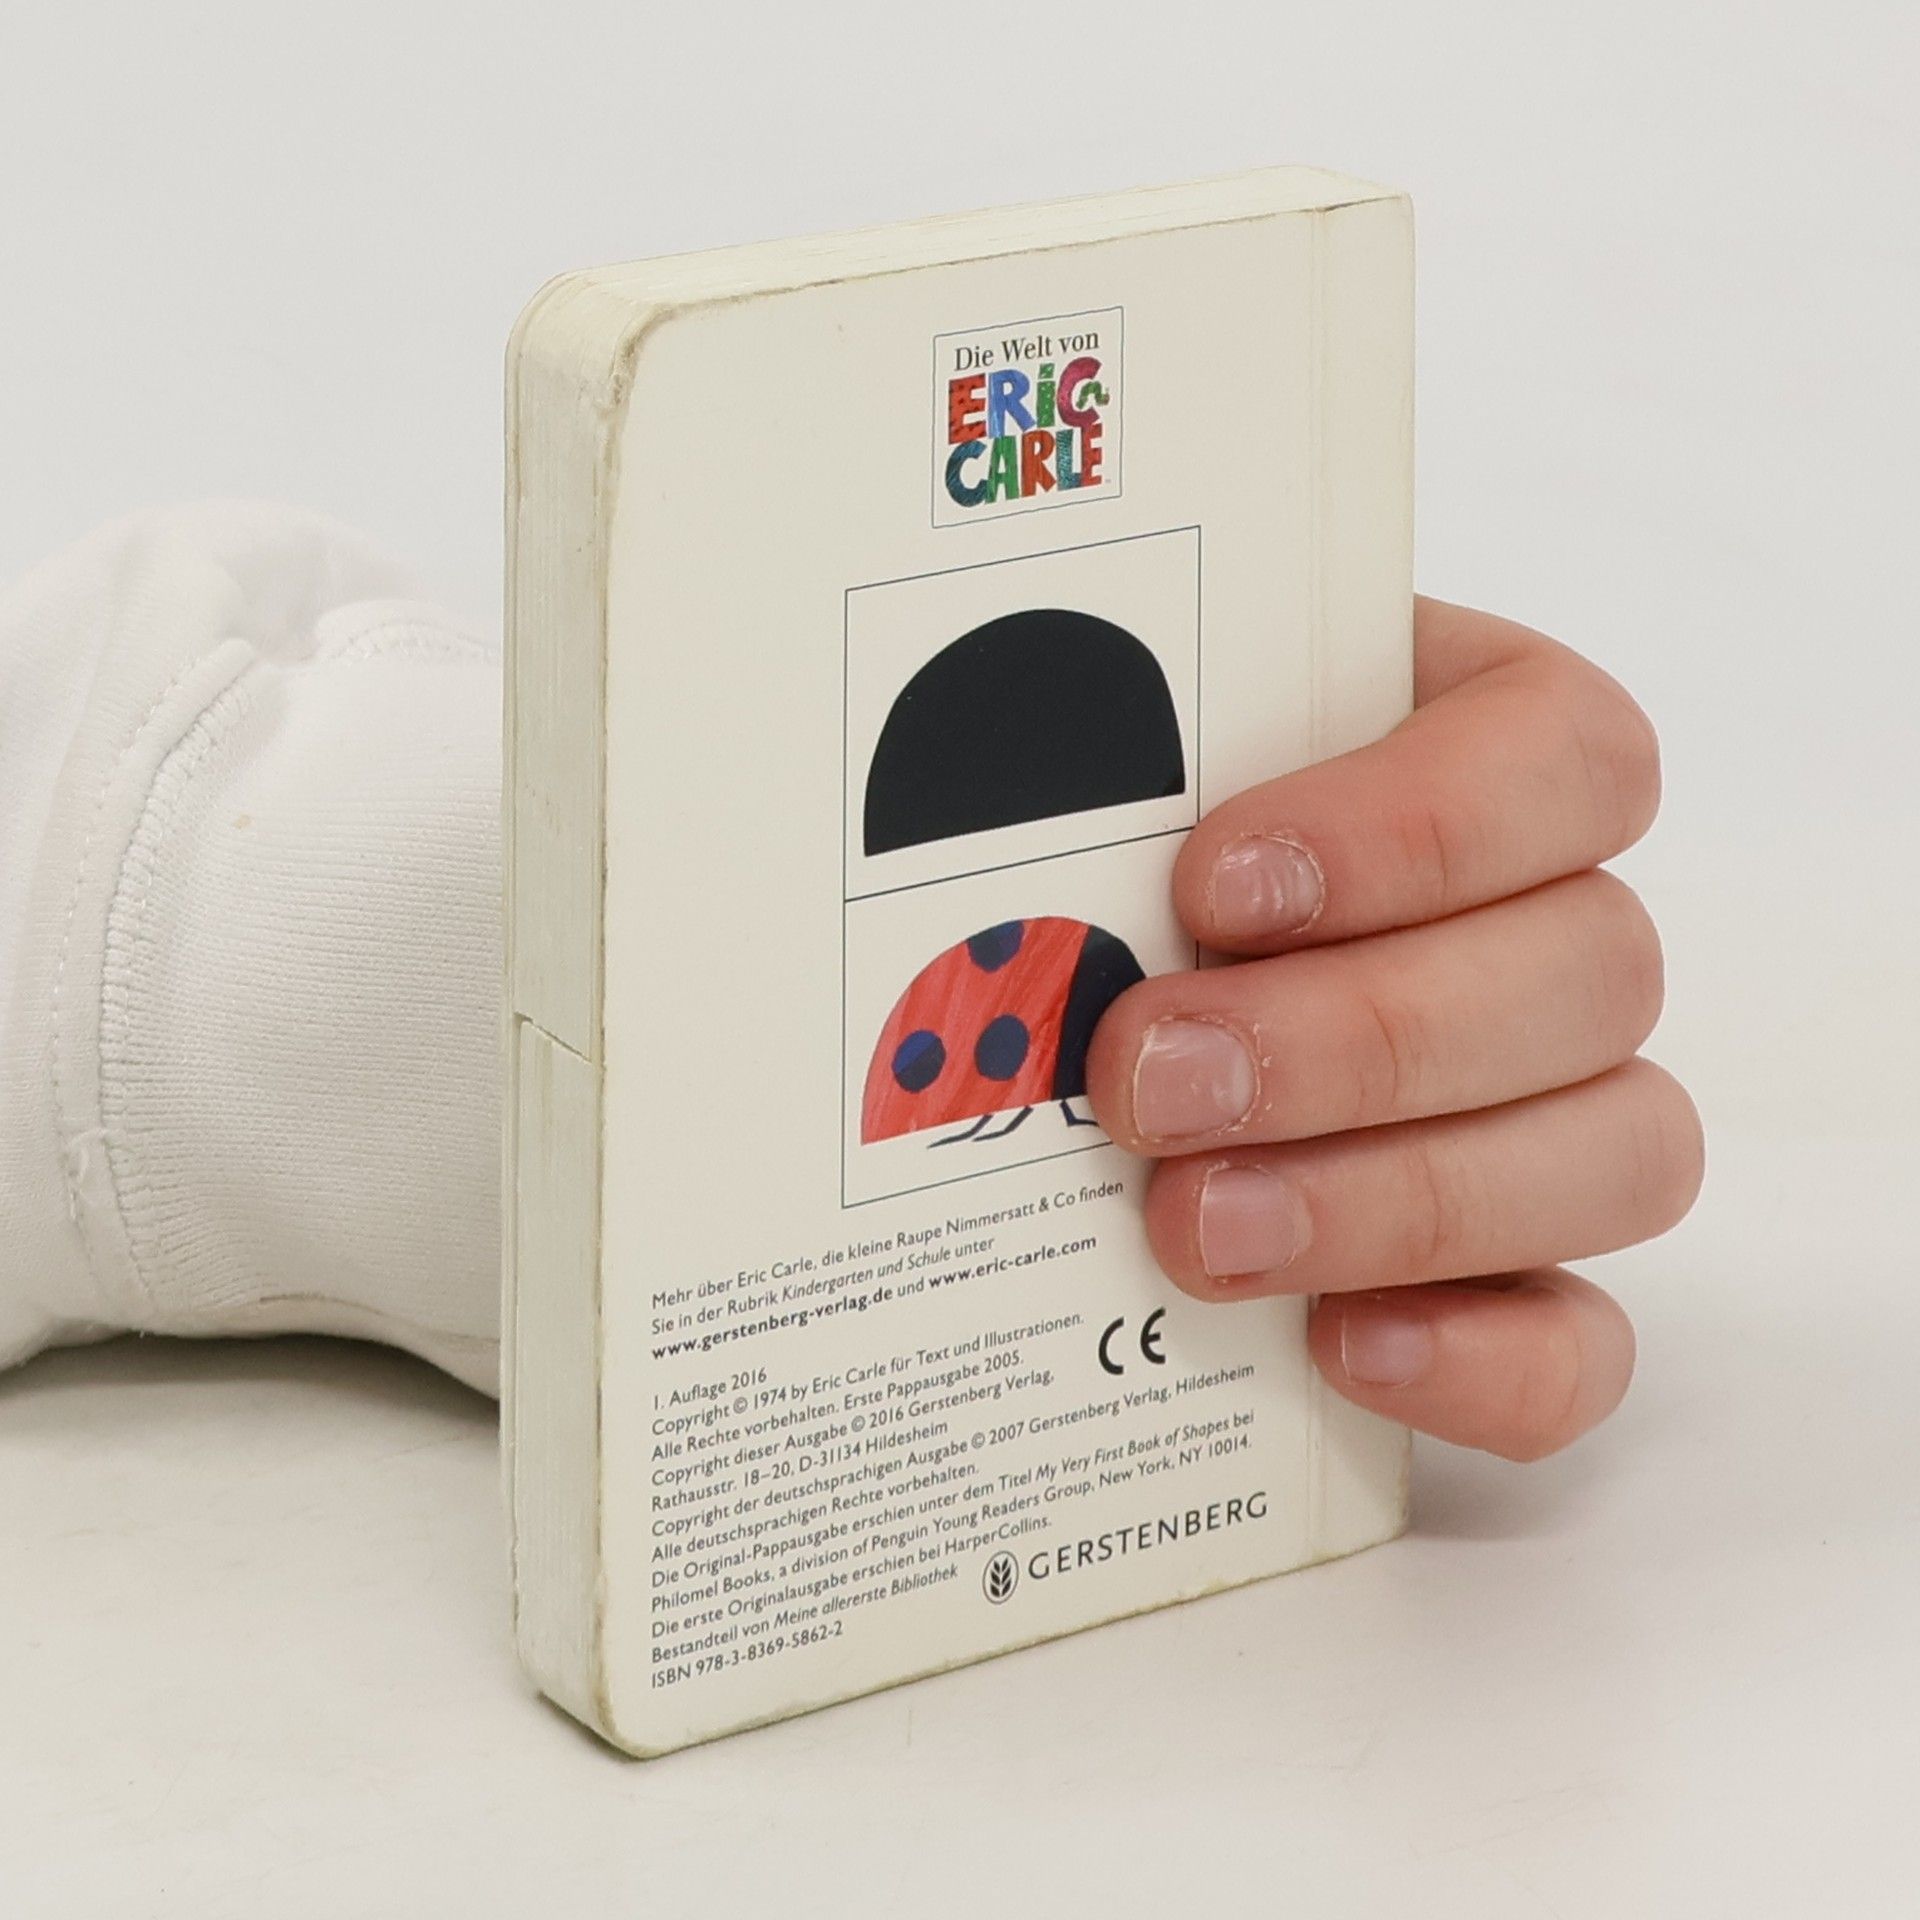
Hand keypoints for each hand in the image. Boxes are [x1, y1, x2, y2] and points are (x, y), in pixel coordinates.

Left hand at [1086, 597, 1702, 1460]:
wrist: (1064, 1036)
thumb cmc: (1092, 862)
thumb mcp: (1095, 775)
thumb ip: (1095, 757)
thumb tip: (996, 765)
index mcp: (1477, 754)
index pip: (1566, 755)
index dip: (1419, 826)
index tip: (1215, 888)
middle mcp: (1548, 933)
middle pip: (1596, 971)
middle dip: (1360, 1038)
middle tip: (1151, 1078)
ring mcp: (1556, 1121)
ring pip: (1618, 1155)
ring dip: (1402, 1200)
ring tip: (1195, 1223)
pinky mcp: (1518, 1291)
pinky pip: (1580, 1347)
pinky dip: (1479, 1361)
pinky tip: (1333, 1344)